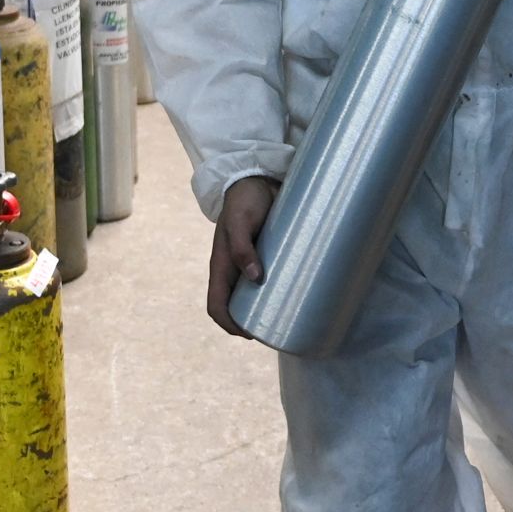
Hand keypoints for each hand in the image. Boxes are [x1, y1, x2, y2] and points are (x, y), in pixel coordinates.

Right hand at [207, 175, 277, 336]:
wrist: (256, 177)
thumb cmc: (244, 199)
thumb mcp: (240, 222)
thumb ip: (243, 247)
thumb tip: (254, 278)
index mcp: (221, 265)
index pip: (216, 306)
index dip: (228, 324)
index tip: (249, 334)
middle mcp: (234, 268)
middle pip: (236, 306)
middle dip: (250, 322)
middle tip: (276, 329)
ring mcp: (250, 262)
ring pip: (252, 295)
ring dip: (264, 308)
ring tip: (288, 316)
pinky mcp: (266, 254)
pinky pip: (268, 278)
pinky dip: (277, 290)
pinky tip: (296, 293)